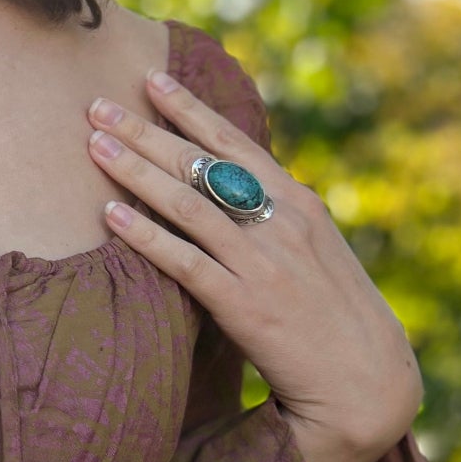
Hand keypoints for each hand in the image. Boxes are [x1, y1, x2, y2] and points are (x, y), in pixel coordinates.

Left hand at [84, 71, 423, 461]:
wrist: (365, 382)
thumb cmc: (332, 317)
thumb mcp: (314, 252)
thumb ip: (275, 218)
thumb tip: (234, 188)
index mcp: (298, 204)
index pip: (234, 143)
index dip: (189, 109)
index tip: (151, 79)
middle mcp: (281, 223)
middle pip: (201, 164)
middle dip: (146, 130)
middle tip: (98, 104)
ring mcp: (263, 262)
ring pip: (187, 203)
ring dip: (137, 170)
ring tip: (95, 145)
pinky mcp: (244, 304)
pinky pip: (184, 261)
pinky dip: (146, 235)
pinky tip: (111, 214)